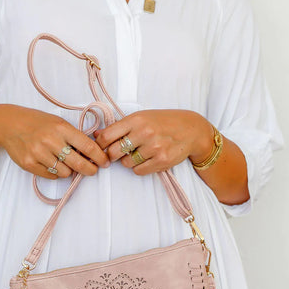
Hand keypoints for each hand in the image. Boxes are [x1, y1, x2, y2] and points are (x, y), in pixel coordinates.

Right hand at [0, 104, 109, 177]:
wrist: (9, 125)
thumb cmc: (37, 123)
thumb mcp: (58, 122)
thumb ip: (74, 136)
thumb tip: (93, 152)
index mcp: (61, 128)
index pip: (87, 146)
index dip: (100, 157)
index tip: (105, 162)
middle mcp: (50, 141)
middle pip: (78, 164)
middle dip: (90, 169)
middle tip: (93, 170)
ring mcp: (39, 153)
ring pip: (65, 172)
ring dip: (69, 170)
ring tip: (65, 162)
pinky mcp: (29, 164)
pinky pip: (51, 175)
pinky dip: (56, 172)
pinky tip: (52, 163)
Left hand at [93, 109, 213, 174]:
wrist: (191, 130)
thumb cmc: (164, 122)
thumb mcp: (142, 117)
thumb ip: (120, 126)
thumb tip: (97, 135)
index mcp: (136, 119)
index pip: (107, 136)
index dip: (100, 145)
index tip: (101, 147)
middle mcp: (144, 133)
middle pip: (113, 152)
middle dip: (112, 155)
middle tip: (117, 153)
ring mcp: (154, 147)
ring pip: (126, 163)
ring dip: (128, 161)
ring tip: (138, 153)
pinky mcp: (162, 161)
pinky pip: (139, 171)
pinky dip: (139, 167)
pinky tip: (147, 159)